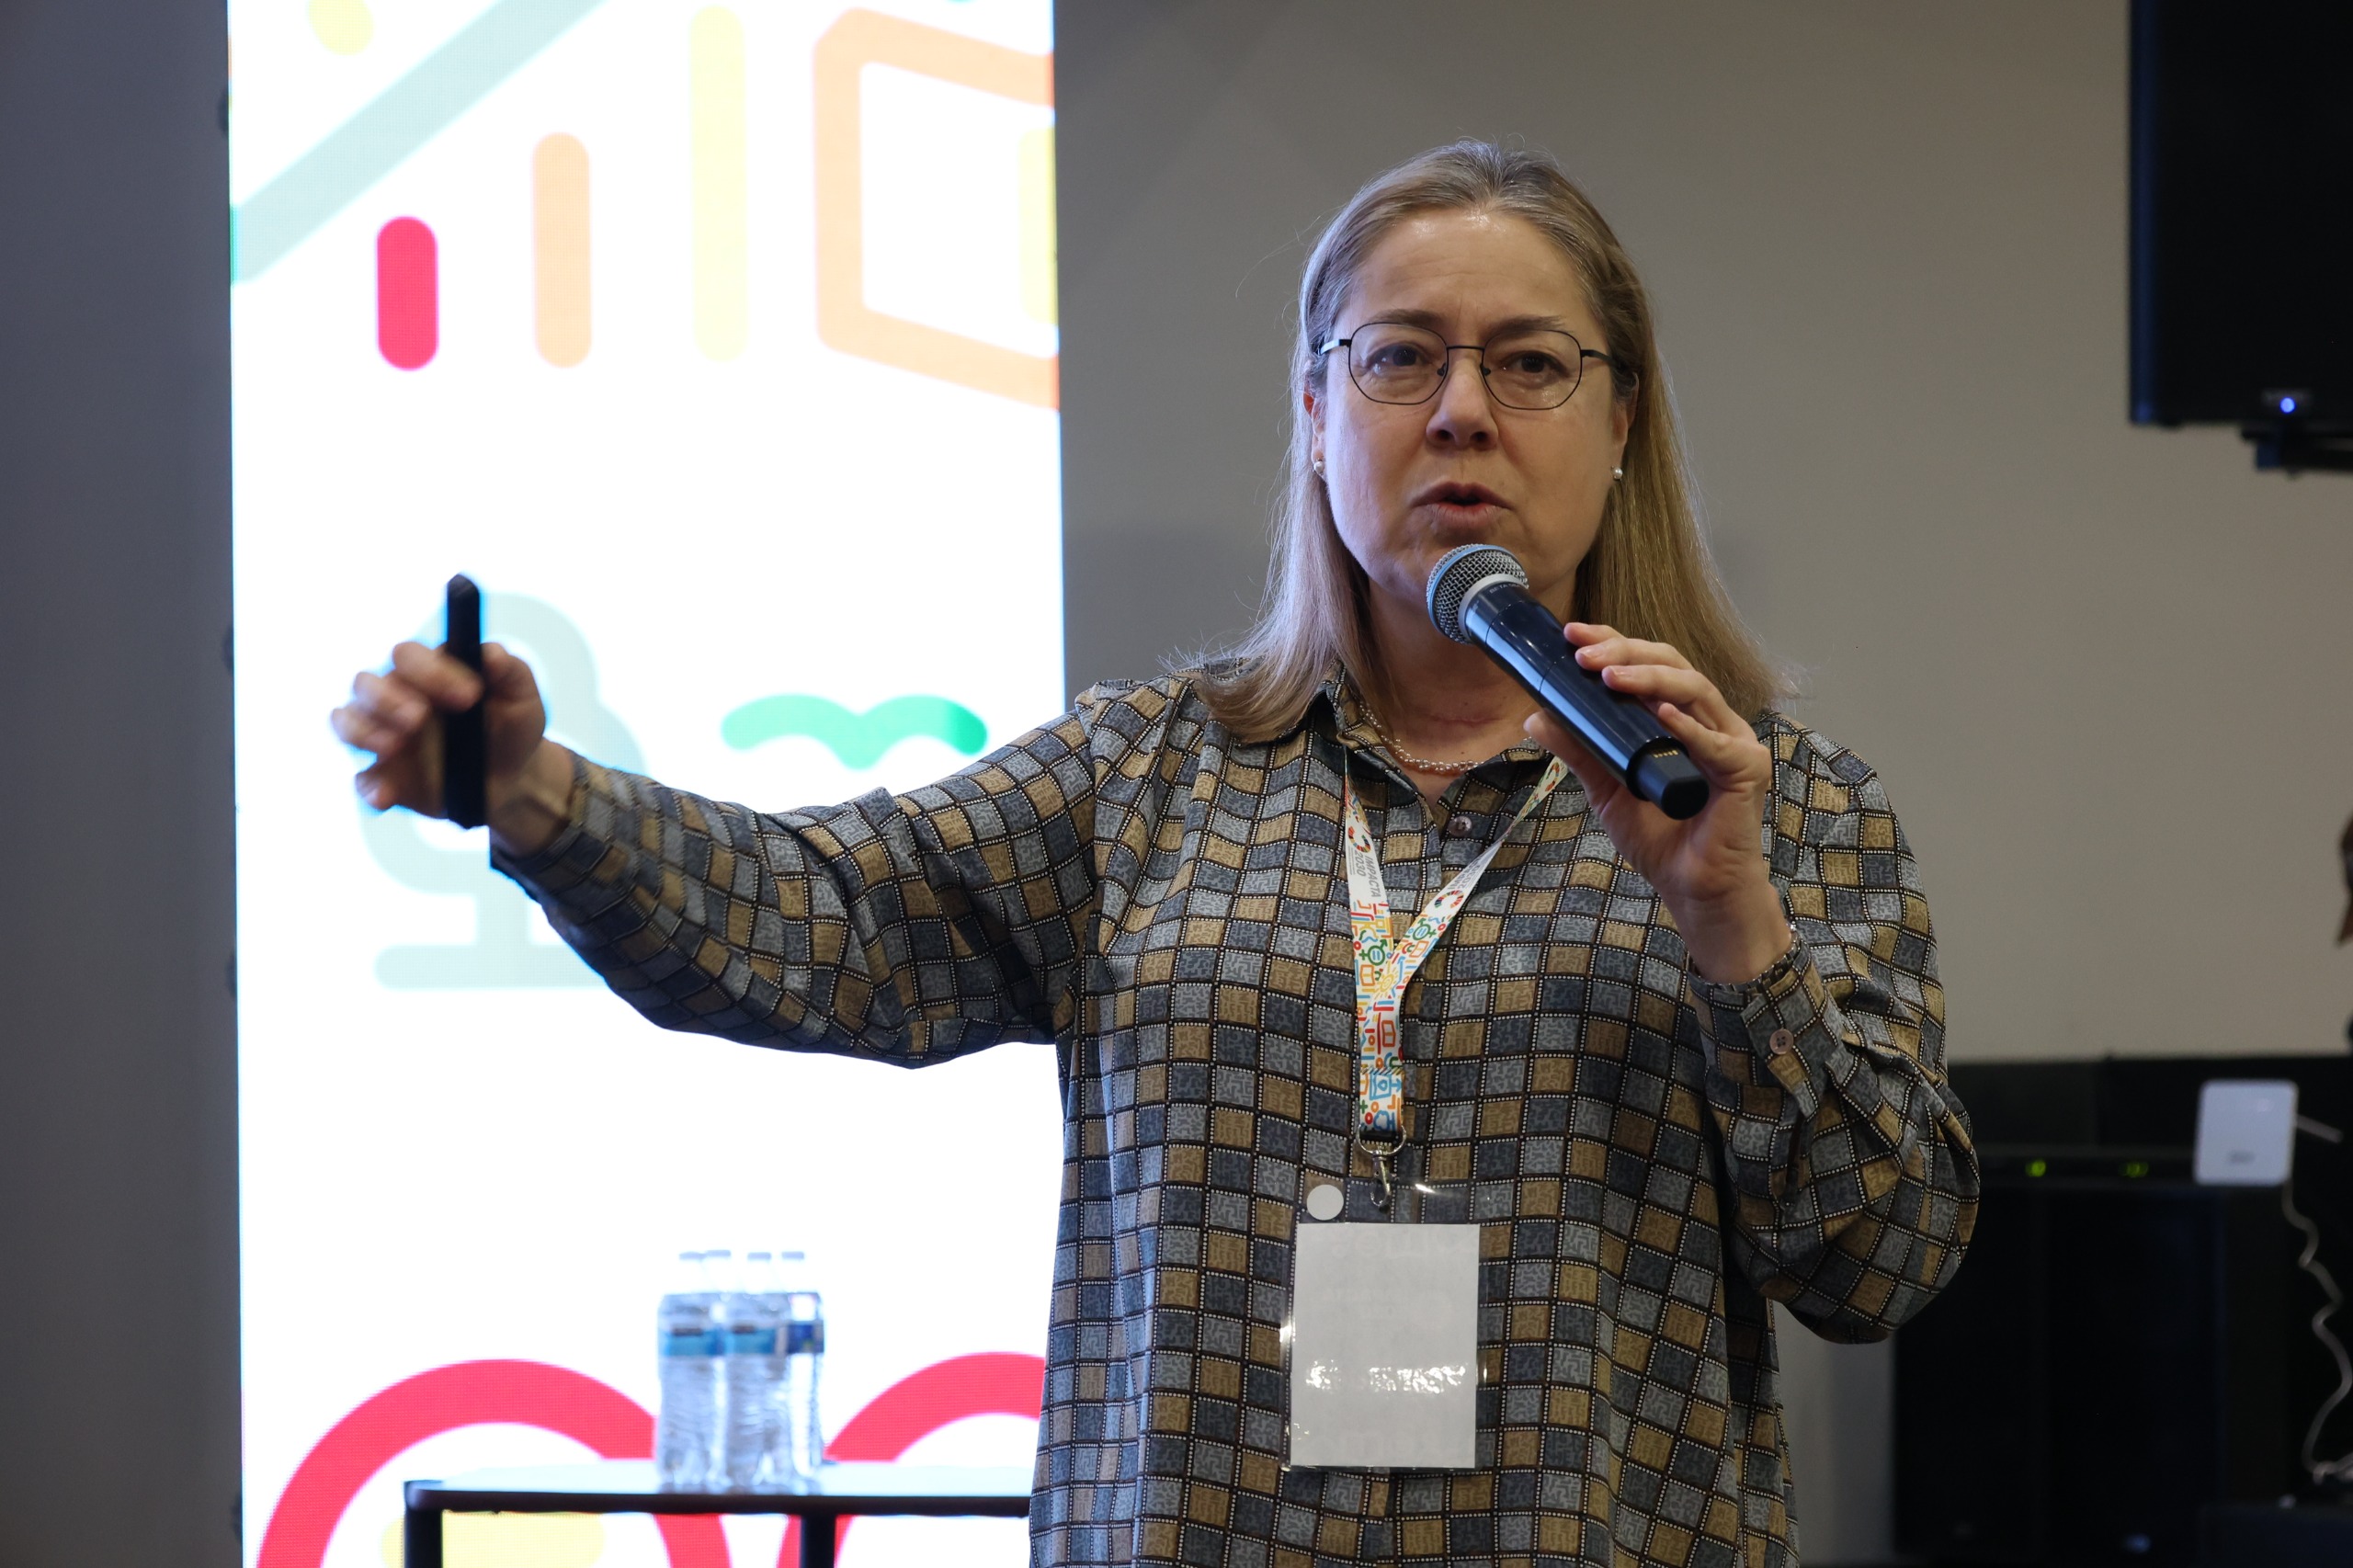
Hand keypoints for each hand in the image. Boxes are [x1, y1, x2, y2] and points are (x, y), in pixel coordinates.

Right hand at [329, 640, 575, 854]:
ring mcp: (385, 737)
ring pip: (346, 722)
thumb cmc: (512, 727)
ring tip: (394, 745)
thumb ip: (510, 671)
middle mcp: (395, 698)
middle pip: (365, 684)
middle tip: (418, 717)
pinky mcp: (386, 777)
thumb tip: (490, 653)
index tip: (469, 696)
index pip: (408, 656)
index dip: (431, 670)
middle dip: (386, 699)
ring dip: (363, 731)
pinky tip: (386, 796)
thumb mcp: (521, 698)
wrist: (514, 780)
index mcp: (426, 672)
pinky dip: (369, 787)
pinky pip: (362, 779)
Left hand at [1522, 622, 1789, 983]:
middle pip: (1673, 665)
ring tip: (1607, 676)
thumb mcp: (1607, 789)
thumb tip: (1536, 716)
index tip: (1572, 636)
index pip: (1650, 666)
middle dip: (1625, 652)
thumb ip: (1579, 751)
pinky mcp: (1747, 770)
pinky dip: (1687, 726)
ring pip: (1695, 689)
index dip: (1615, 644)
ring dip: (1648, 678)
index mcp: (1682, 717)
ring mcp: (1733, 742)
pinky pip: (1715, 743)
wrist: (1694, 889)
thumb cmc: (1661, 839)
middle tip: (1582, 653)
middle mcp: (1711, 721)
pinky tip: (1660, 714)